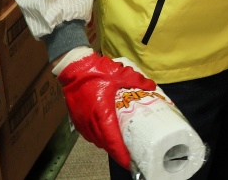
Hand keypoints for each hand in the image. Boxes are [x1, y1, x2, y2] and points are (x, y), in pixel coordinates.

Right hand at [56, 48, 157, 168]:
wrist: (75, 67)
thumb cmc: (97, 71)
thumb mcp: (122, 74)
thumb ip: (138, 81)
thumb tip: (152, 87)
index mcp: (102, 114)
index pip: (112, 140)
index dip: (121, 153)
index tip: (130, 161)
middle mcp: (90, 122)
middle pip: (105, 143)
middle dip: (117, 151)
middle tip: (130, 153)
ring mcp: (82, 121)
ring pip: (96, 140)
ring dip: (108, 144)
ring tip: (121, 145)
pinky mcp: (76, 119)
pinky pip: (89, 133)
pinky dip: (99, 137)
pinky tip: (107, 133)